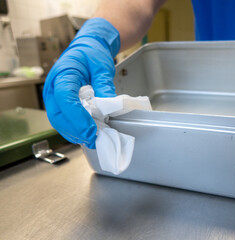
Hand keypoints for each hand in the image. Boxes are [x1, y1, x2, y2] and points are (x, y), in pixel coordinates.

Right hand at [43, 18, 119, 147]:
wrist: (86, 49)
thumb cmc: (92, 54)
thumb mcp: (102, 66)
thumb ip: (104, 85)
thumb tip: (109, 105)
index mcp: (63, 73)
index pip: (65, 98)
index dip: (77, 116)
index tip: (91, 129)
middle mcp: (53, 86)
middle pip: (57, 114)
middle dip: (75, 130)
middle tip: (93, 139)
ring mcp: (54, 96)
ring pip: (58, 121)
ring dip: (74, 133)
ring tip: (92, 139)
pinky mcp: (59, 104)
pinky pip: (62, 120)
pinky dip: (74, 130)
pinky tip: (87, 134)